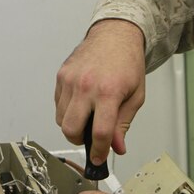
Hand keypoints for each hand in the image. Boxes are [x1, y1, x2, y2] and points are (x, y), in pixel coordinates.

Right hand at [55, 19, 145, 163]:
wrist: (116, 35)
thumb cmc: (128, 62)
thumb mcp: (136, 95)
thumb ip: (123, 124)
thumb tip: (116, 147)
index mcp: (108, 92)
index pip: (100, 132)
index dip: (99, 151)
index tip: (98, 158)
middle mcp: (86, 86)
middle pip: (71, 129)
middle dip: (80, 140)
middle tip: (90, 138)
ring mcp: (70, 80)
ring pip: (61, 119)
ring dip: (73, 125)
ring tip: (88, 116)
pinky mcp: (61, 75)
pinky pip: (58, 104)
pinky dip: (67, 111)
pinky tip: (82, 103)